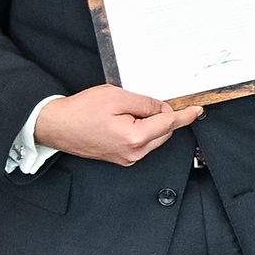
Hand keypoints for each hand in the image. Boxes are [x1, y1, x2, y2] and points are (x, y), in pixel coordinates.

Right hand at [35, 84, 195, 165]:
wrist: (56, 125)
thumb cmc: (81, 111)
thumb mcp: (116, 96)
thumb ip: (145, 103)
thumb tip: (162, 108)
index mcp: (135, 138)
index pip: (169, 123)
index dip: (185, 115)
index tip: (197, 110)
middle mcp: (133, 153)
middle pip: (163, 132)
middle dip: (160, 115)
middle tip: (141, 102)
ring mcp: (127, 158)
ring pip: (153, 138)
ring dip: (149, 123)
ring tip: (124, 111)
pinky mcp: (121, 158)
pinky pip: (141, 142)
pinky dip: (140, 130)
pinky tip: (123, 119)